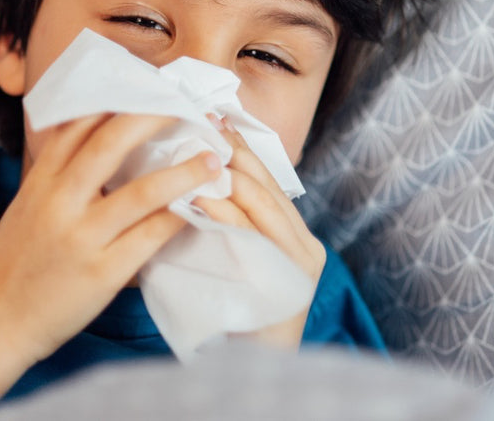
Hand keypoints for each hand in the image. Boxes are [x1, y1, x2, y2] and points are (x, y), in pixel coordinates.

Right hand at [0, 113, 221, 410]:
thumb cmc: (17, 264)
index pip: (78, 125)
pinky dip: (178, 219)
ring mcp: (81, 238)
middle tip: (188, 106)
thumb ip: (57, 174)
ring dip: (183, 172)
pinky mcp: (101, 273)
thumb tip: (94, 139)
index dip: (117, 100)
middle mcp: (59, 203)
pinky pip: (150, 238)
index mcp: (40, 182)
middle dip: (153, 118)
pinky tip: (198, 209)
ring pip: (141, 192)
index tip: (150, 85)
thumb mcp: (26, 207)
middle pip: (110, 144)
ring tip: (213, 160)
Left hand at [193, 116, 325, 348]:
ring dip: (225, 175)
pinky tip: (198, 198)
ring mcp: (300, 263)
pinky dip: (223, 213)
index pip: (266, 180)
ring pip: (261, 204)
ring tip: (195, 151)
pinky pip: (251, 238)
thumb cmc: (230, 318)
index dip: (239, 146)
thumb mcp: (230, 261)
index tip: (211, 117)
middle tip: (201, 120)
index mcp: (293, 235)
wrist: (249, 377)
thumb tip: (189, 177)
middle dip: (234, 150)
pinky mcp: (290, 281)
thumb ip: (224, 224)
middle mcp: (304, 245)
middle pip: (267, 183)